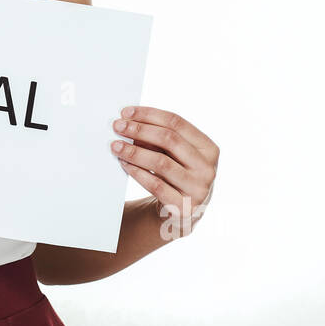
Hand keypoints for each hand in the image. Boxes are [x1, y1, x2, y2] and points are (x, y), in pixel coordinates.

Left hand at [111, 106, 217, 238]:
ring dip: (134, 151)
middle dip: (139, 130)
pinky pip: (155, 185)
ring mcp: (198, 189)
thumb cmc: (175, 176)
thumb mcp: (175, 155)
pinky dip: (137, 172)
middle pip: (169, 140)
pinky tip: (124, 164)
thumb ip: (161, 139)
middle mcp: (207, 168)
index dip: (149, 115)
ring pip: (161, 163)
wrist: (181, 213)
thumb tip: (131, 121)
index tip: (126, 112)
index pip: (177, 123)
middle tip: (118, 126)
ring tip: (116, 146)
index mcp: (209, 148)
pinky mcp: (183, 208)